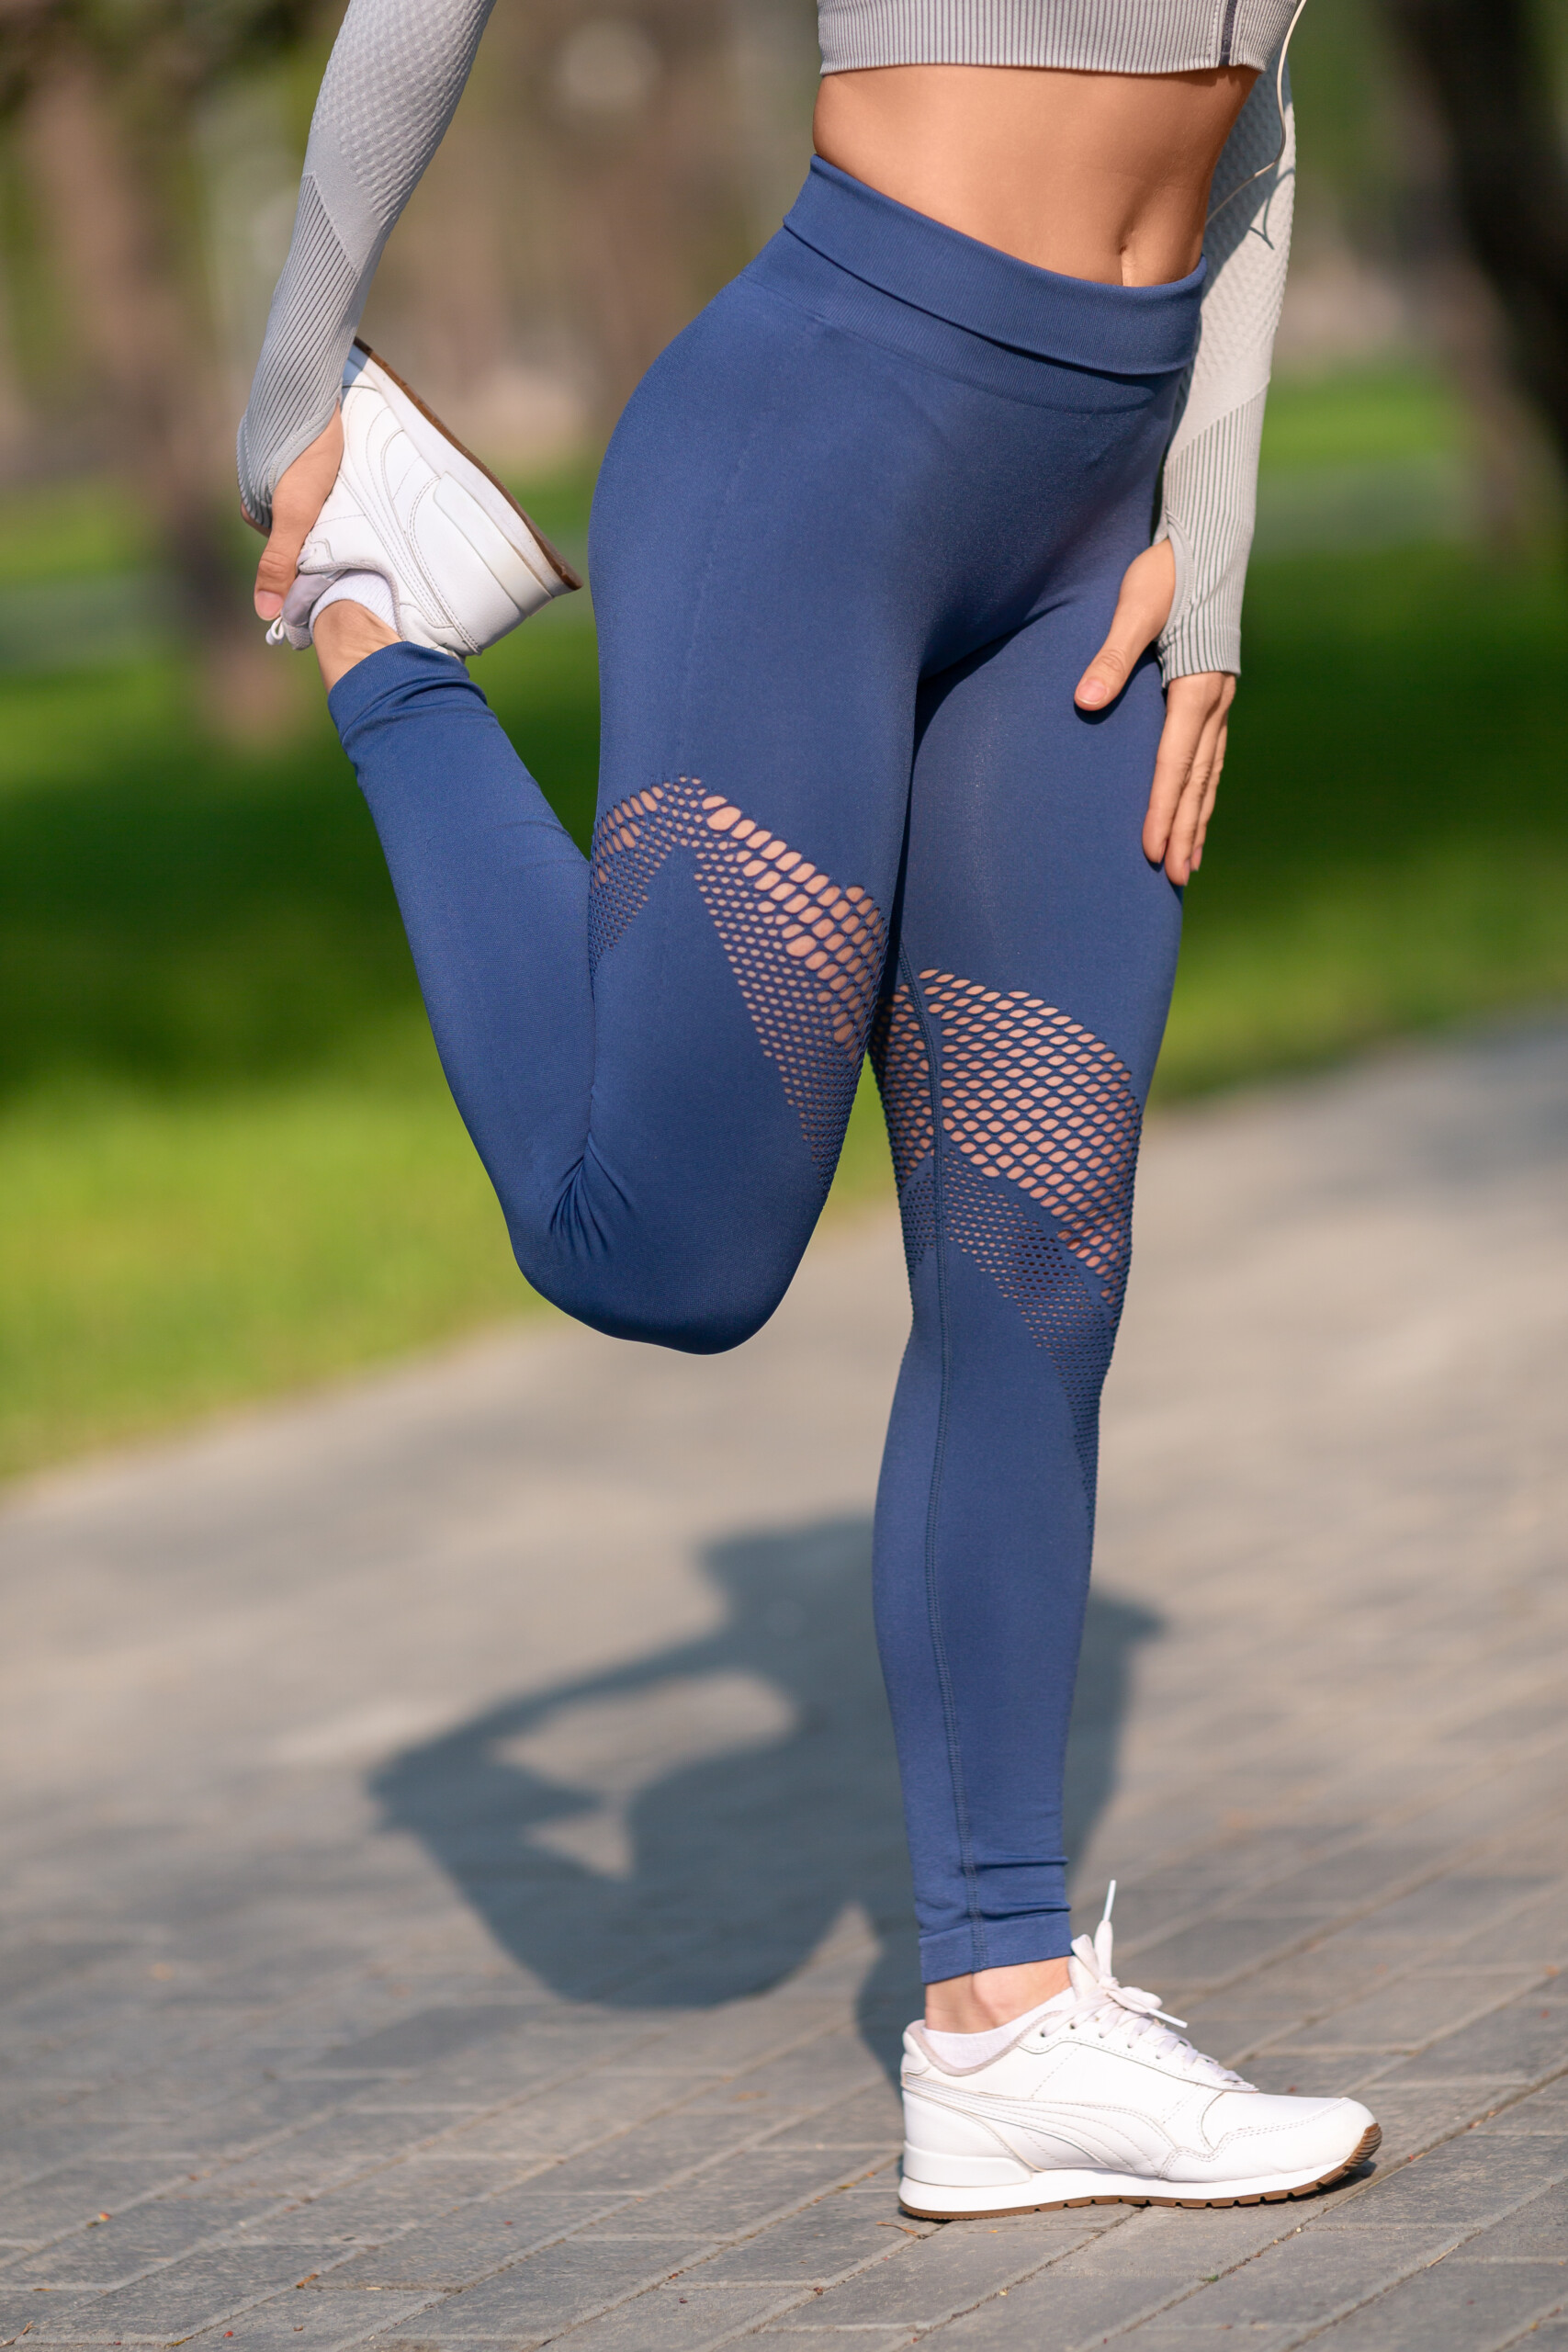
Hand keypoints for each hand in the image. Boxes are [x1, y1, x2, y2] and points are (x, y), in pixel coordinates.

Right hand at [246, 411, 343, 619]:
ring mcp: (274, 456)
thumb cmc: (305, 448)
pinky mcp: (294, 435)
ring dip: (331, 500)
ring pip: (309, 495)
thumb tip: (264, 614)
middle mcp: (259, 482)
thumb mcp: (297, 511)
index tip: (342, 552)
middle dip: (324, 526)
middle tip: (353, 523)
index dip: (315, 553)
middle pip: (299, 521)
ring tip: (353, 497)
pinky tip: (348, 471)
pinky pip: (315, 467)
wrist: (307, 379)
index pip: (288, 547)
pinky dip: (331, 475)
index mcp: (253, 504)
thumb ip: (281, 560)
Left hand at [1073, 538, 1235, 884]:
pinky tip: (1196, 812)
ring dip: (1197, 819)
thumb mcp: (1134, 606)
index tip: (1153, 850)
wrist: (1208, 542)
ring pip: (1208, 774)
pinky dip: (1203, 791)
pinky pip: (1210, 756)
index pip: (1175, 762)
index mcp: (1195, 686)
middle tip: (1175, 878)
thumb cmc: (1166, 571)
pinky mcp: (1213, 695)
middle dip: (1185, 830)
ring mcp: (1219, 699)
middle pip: (1197, 780)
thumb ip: (1110, 654)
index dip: (1163, 809)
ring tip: (1189, 864)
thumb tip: (1085, 701)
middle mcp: (1214, 700)